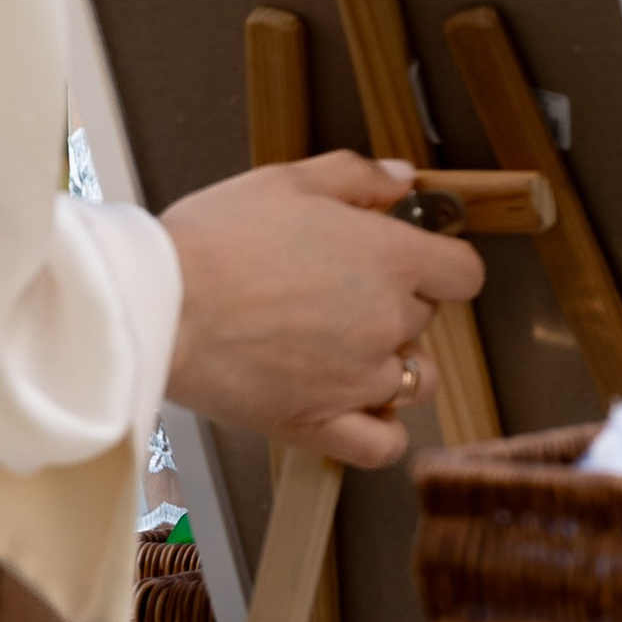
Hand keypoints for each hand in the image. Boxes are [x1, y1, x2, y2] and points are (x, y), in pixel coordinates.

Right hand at [162, 153, 484, 470]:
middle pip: (427, 320)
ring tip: (350, 349)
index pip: (463, 273)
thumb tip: (403, 179)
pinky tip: (359, 407)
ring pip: (415, 381)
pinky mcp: (319, 423)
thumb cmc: (213, 242)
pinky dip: (381, 430)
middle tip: (344, 293)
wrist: (158, 305)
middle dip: (398, 304)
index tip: (417, 261)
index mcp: (391, 259)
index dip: (441, 263)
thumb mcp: (289, 181)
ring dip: (395, 365)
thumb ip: (358, 176)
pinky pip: (382, 445)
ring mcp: (357, 378)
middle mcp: (386, 321)